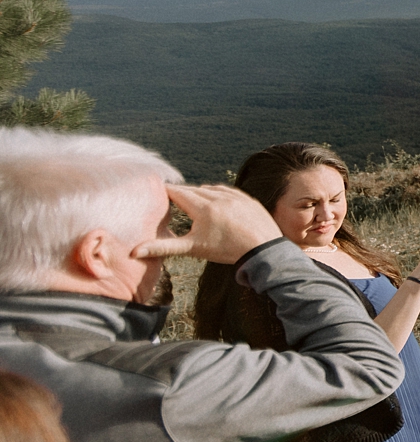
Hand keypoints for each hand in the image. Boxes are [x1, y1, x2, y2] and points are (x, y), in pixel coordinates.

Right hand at [133, 184, 281, 264]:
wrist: (264, 250)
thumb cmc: (227, 250)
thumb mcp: (193, 248)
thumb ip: (162, 247)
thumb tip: (133, 252)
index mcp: (203, 207)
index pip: (178, 193)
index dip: (165, 191)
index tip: (154, 188)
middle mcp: (218, 196)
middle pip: (193, 190)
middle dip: (180, 193)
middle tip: (168, 194)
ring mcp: (235, 196)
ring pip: (210, 189)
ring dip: (199, 192)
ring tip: (189, 197)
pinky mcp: (247, 198)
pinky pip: (227, 190)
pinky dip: (217, 193)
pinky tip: (213, 197)